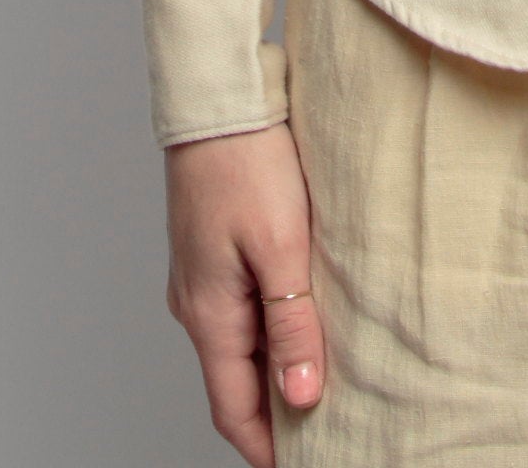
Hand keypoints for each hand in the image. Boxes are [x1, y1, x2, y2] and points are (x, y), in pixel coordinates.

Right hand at [164, 121, 325, 463]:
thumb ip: (292, 324)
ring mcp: (201, 276)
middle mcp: (196, 304)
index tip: (308, 463)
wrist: (218, 96)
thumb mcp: (281, 247)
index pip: (233, 411)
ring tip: (328, 375)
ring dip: (276, 365)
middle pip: (236, 383)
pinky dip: (271, 327)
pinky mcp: (212, 249)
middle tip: (332, 425)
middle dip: (277, 411)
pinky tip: (306, 317)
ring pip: (240, 344)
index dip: (269, 448)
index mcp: (208, 314)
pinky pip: (241, 309)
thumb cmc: (247, 161)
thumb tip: (302, 395)